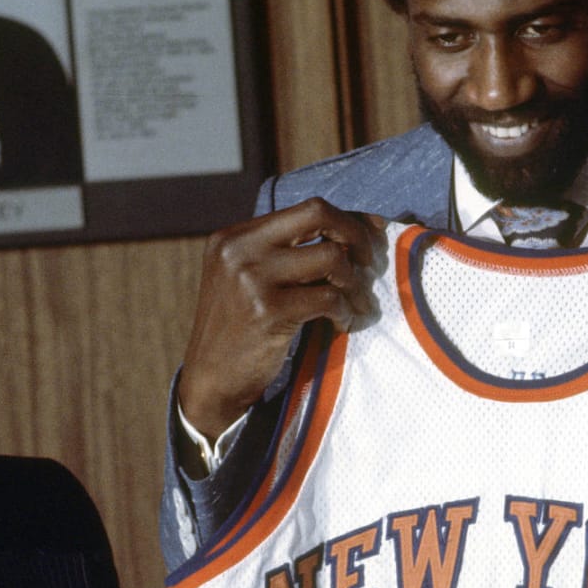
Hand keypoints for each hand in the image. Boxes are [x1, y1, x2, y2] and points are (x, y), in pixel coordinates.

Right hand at [179, 198, 383, 441]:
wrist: (212, 380)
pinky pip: (329, 297)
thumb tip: (362, 227)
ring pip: (332, 257)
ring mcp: (251, 277)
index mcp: (236, 236)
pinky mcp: (267, 310)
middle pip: (319, 214)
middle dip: (358, 237)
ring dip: (356, 284)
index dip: (350, 221)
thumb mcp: (252, 280)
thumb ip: (290, 254)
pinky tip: (343, 324)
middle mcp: (240, 248)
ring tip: (359, 304)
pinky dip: (346, 311)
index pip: (308, 208)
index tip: (374, 236)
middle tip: (372, 266)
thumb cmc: (244, 331)